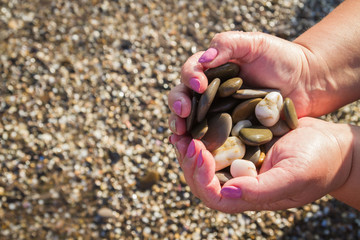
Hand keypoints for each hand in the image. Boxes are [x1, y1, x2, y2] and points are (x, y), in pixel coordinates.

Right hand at [168, 31, 326, 136]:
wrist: (306, 83)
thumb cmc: (281, 58)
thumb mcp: (255, 43)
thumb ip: (228, 44)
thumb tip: (204, 59)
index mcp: (212, 69)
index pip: (190, 72)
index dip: (189, 77)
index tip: (199, 85)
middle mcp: (210, 91)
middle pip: (184, 97)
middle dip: (178, 104)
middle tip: (183, 112)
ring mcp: (218, 112)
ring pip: (191, 119)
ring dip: (182, 125)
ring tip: (181, 133)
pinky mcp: (230, 130)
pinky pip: (211, 137)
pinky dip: (200, 142)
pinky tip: (197, 149)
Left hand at [170, 117, 353, 212]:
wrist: (330, 144)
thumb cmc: (318, 162)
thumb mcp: (293, 176)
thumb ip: (261, 189)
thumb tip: (226, 192)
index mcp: (248, 196)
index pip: (213, 195)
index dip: (200, 176)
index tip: (199, 150)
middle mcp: (238, 182)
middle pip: (201, 179)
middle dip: (188, 160)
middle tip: (181, 138)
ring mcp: (237, 164)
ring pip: (202, 161)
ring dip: (188, 146)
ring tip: (180, 129)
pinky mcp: (239, 146)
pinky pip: (213, 142)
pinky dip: (200, 131)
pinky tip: (193, 118)